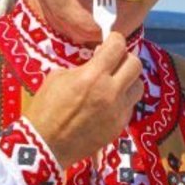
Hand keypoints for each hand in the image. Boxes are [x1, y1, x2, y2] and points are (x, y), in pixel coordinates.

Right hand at [23, 32, 143, 168]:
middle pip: (135, 64)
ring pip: (139, 86)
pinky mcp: (119, 126)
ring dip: (128, 81)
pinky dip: (122, 100)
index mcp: (93, 75)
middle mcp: (111, 91)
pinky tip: (108, 103)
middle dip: (125, 58)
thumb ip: (82, 67)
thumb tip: (96, 61)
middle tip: (113, 62)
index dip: (115, 40)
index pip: (118, 47)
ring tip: (114, 83)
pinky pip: (130, 106)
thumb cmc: (46, 108)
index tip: (110, 42)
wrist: (45, 144)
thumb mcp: (58, 77)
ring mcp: (118, 111)